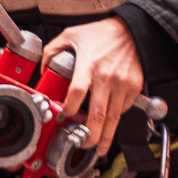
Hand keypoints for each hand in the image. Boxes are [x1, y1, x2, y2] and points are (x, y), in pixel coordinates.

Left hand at [42, 17, 144, 154]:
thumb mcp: (72, 34)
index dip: (69, 109)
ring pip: (113, 118)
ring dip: (105, 135)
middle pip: (97, 114)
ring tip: (98, 147)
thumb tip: (44, 69)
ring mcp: (122, 84)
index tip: (64, 115)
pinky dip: (115, 117)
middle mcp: (106, 77)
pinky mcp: (134, 87)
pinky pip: (123, 109)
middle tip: (83, 144)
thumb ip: (53, 50)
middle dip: (90, 135)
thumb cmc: (103, 33)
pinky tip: (108, 122)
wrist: (134, 30)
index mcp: (88, 64)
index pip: (76, 93)